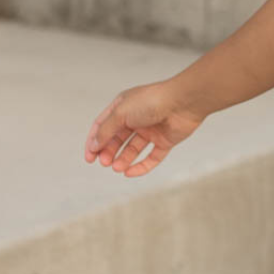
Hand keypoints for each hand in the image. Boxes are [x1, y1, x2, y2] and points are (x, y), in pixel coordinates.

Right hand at [83, 79, 205, 176]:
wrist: (184, 102)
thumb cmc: (152, 101)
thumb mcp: (121, 113)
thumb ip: (106, 130)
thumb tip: (94, 145)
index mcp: (122, 106)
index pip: (102, 125)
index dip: (94, 141)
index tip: (90, 157)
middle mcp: (136, 118)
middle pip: (117, 139)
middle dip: (109, 152)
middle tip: (104, 163)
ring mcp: (150, 130)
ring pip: (133, 149)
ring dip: (123, 159)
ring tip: (116, 167)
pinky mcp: (164, 141)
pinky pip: (151, 157)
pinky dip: (141, 166)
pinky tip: (130, 173)